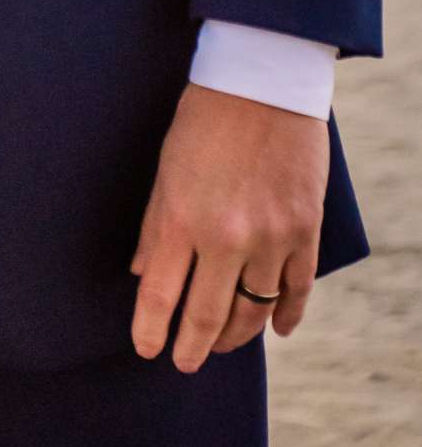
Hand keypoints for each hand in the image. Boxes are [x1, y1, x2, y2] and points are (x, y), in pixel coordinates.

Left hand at [130, 82, 327, 372]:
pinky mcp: (304, 231)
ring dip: (236, 335)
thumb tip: (141, 274)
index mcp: (182, 220)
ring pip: (254, 311)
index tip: (146, 349)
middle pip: (208, 316)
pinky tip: (278, 330)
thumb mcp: (166, 171)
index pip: (160, 295)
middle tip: (185, 362)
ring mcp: (271, 238)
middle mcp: (226, 237)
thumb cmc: (203, 122)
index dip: (150, 330)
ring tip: (222, 344)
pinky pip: (298, 290)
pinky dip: (288, 315)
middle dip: (194, 347)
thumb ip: (155, 228)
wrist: (262, 83)